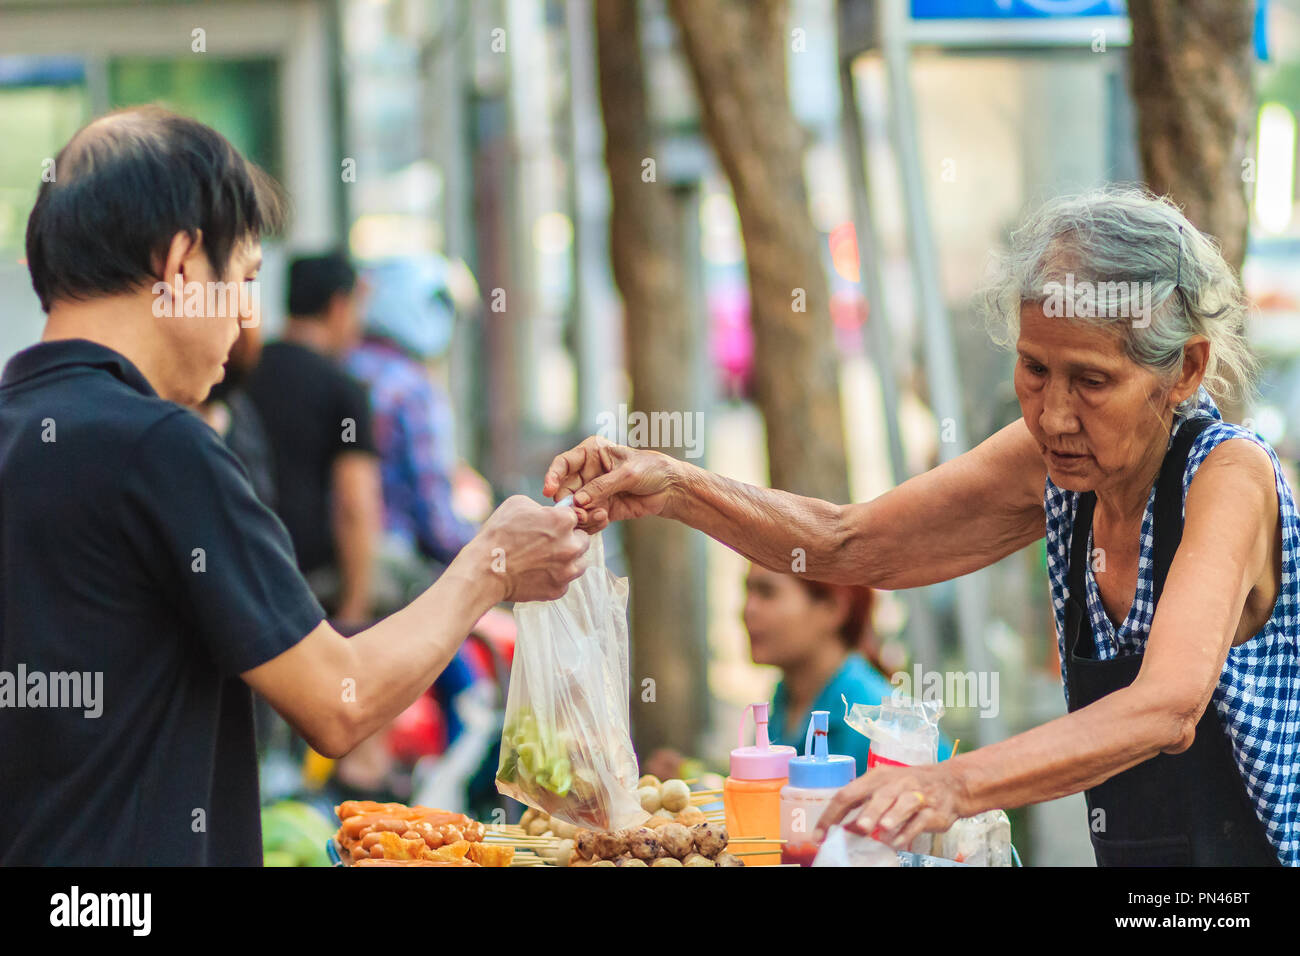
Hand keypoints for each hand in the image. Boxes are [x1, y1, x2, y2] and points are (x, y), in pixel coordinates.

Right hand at [472, 496, 589, 601]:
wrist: (485, 570)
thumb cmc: (498, 534)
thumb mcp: (518, 504)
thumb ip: (542, 507)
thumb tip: (550, 513)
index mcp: (564, 522)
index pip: (574, 517)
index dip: (561, 521)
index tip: (550, 526)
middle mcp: (572, 546)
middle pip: (583, 541)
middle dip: (570, 541)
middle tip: (550, 544)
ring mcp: (567, 571)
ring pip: (579, 564)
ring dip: (568, 562)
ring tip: (545, 561)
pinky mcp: (558, 590)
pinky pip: (564, 582)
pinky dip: (554, 579)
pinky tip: (537, 574)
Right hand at [542, 436, 679, 531]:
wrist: (671, 489)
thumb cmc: (651, 470)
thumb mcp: (627, 474)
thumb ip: (601, 486)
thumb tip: (578, 501)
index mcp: (591, 453)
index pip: (563, 463)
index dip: (553, 476)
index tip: (549, 490)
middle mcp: (588, 472)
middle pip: (565, 489)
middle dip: (568, 502)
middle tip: (578, 512)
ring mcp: (593, 492)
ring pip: (574, 507)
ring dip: (581, 514)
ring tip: (598, 515)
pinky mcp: (601, 509)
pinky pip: (587, 519)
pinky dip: (591, 522)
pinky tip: (604, 519)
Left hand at [813, 761, 966, 848]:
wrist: (950, 783)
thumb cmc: (907, 788)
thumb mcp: (883, 790)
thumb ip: (863, 807)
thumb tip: (844, 830)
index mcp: (876, 777)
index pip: (849, 793)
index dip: (833, 814)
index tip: (820, 835)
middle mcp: (896, 783)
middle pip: (880, 795)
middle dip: (869, 812)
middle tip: (859, 828)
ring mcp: (916, 795)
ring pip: (904, 803)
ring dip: (893, 816)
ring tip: (881, 829)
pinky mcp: (933, 810)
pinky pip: (920, 820)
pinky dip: (909, 831)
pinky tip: (898, 843)